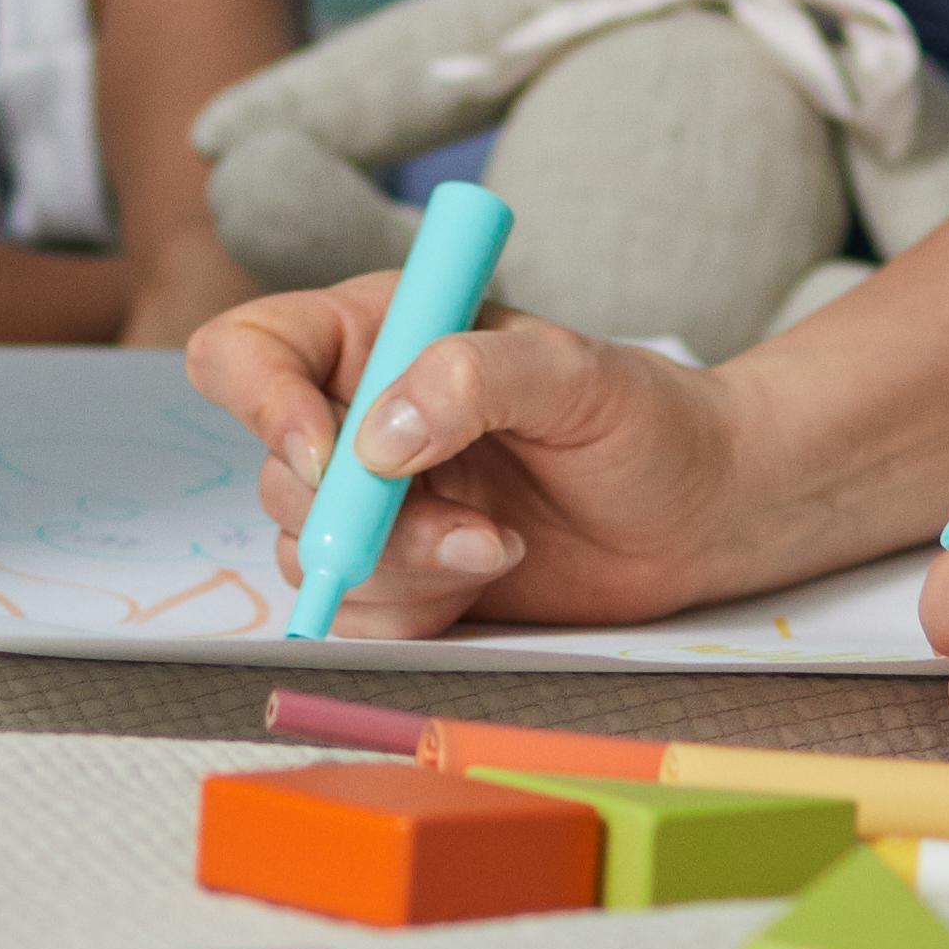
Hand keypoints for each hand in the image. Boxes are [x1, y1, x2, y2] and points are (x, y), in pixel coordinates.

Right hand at [190, 271, 842, 634]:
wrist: (701, 511)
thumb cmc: (646, 418)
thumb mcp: (575, 372)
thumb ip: (473, 377)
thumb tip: (376, 441)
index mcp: (375, 335)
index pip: (248, 350)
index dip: (261, 403)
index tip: (333, 457)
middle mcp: (354, 415)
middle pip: (277, 476)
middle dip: (364, 519)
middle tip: (469, 525)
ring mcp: (374, 503)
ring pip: (312, 556)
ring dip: (404, 569)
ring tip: (499, 545)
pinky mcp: (400, 576)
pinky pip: (352, 614)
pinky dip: (414, 610)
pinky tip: (488, 573)